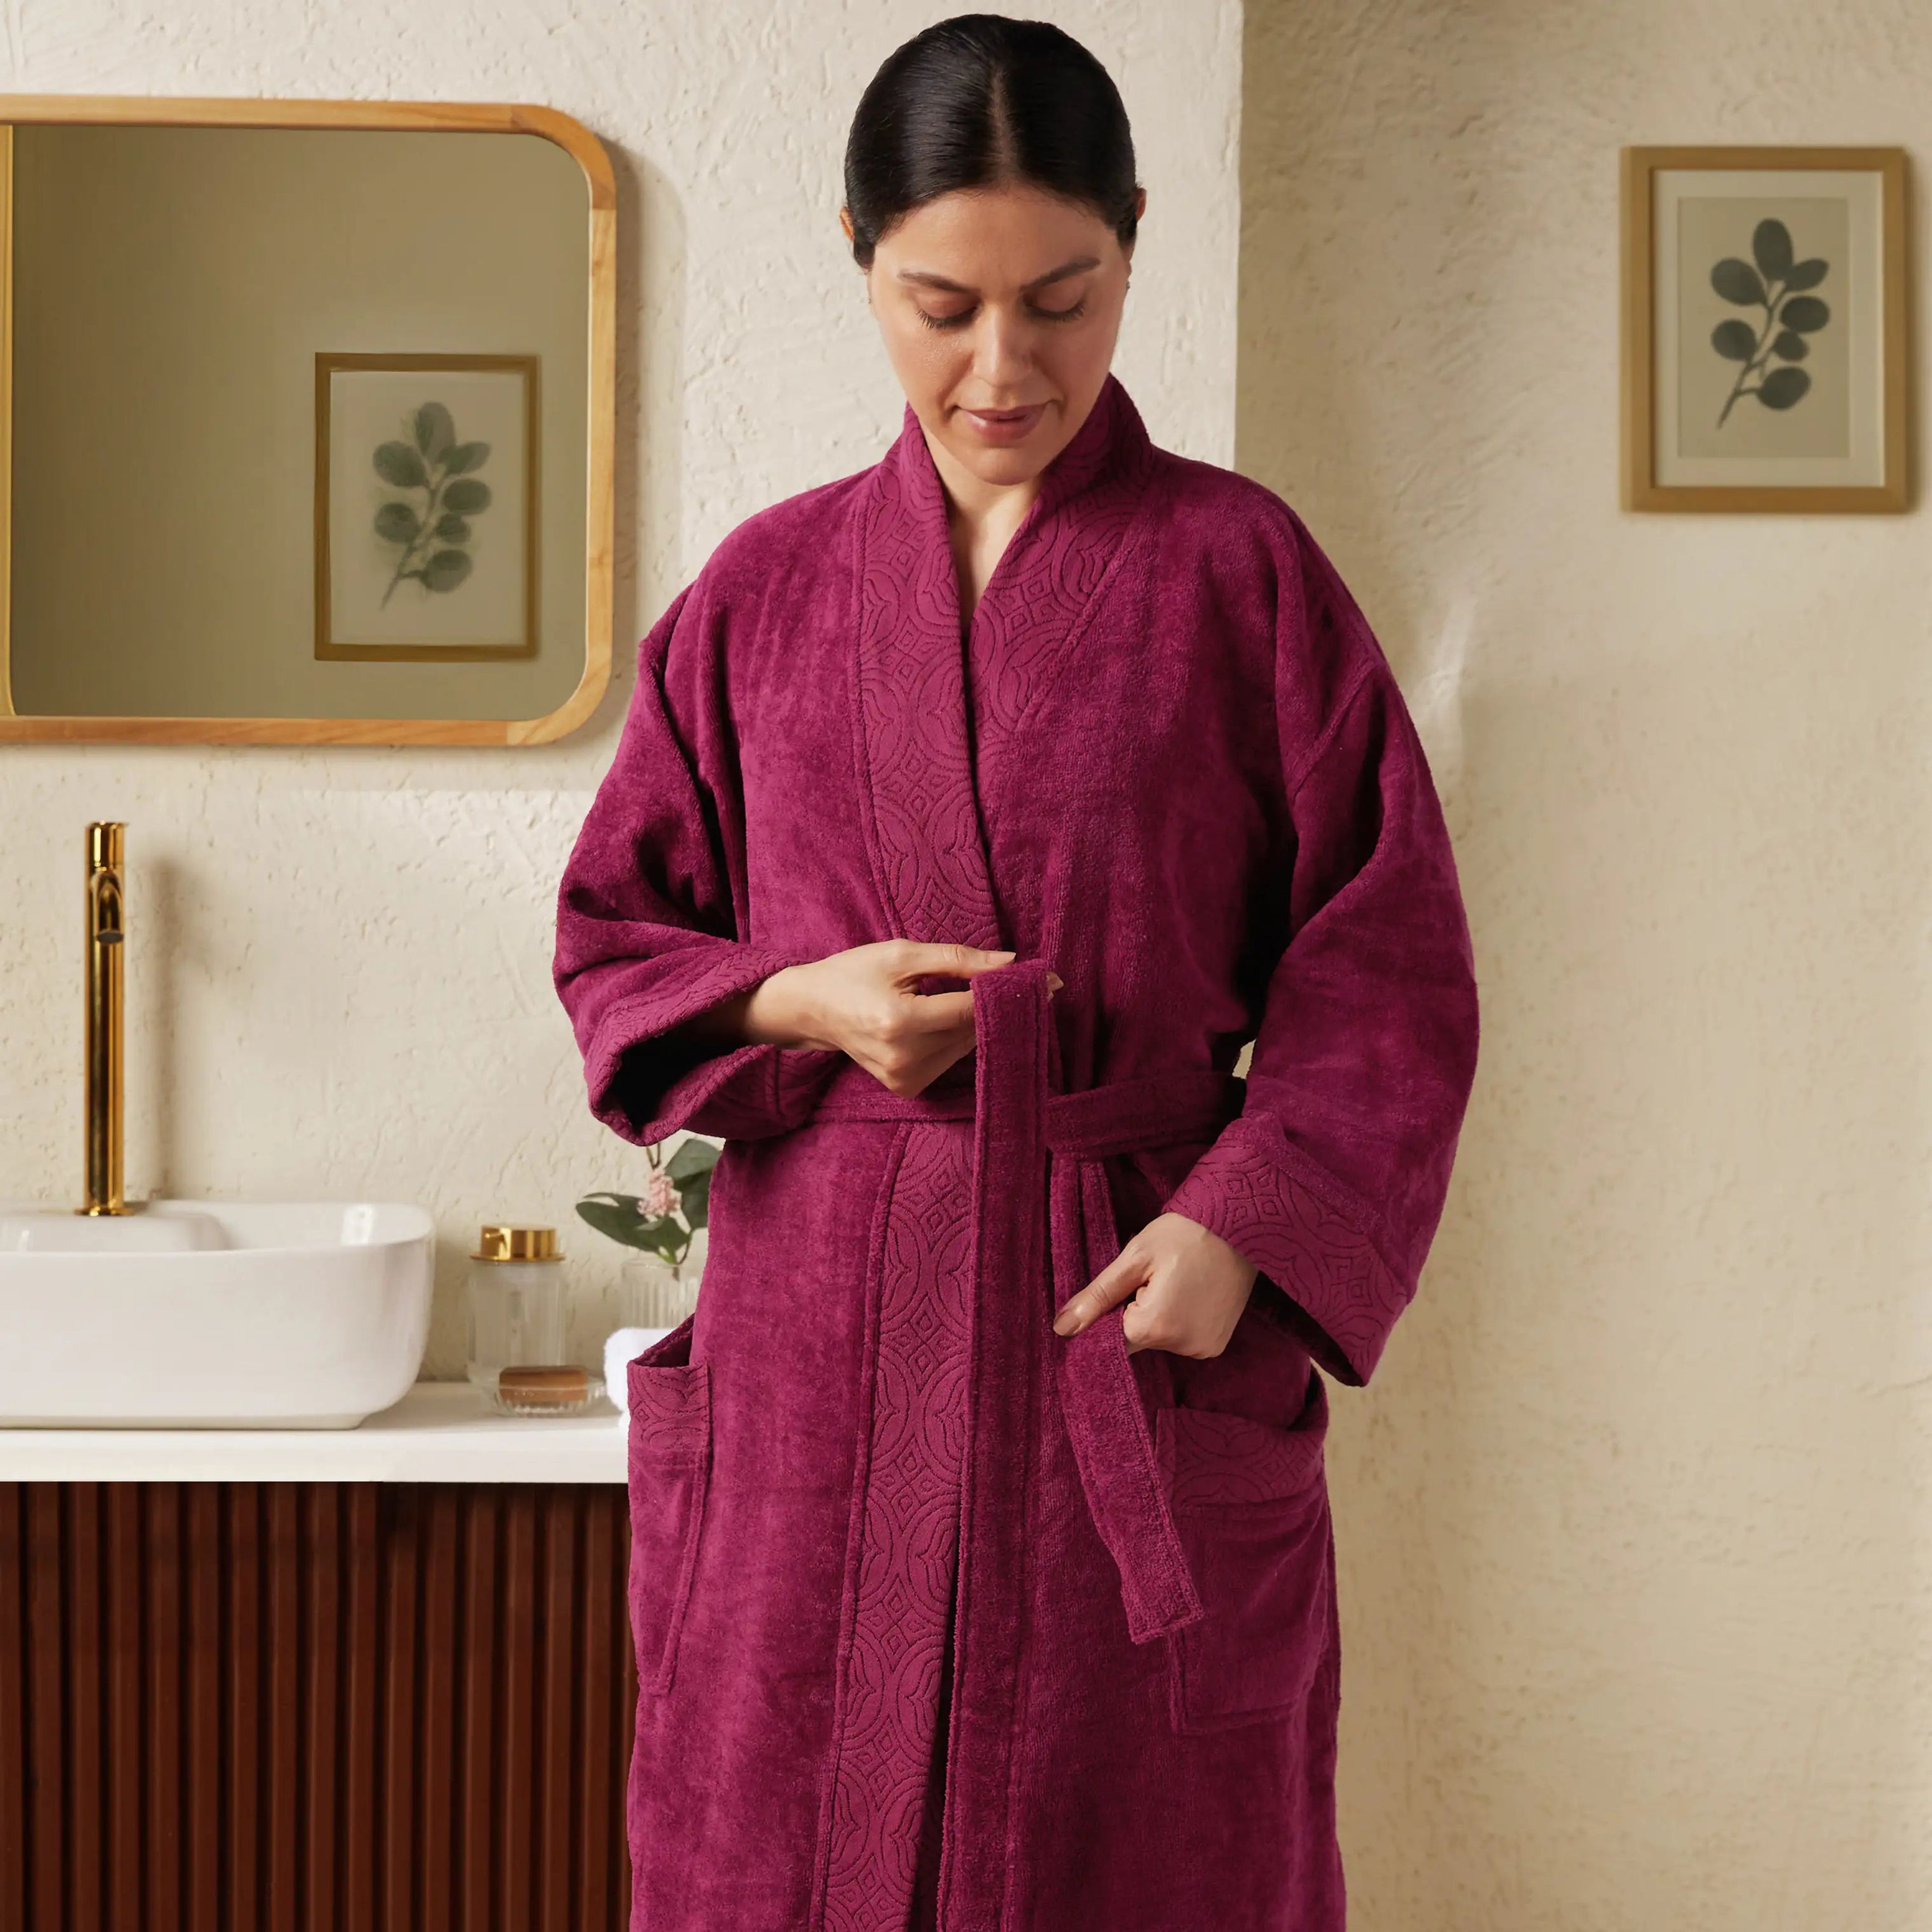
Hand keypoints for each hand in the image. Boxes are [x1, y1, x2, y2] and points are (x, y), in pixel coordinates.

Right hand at [731, 940, 1060, 1096]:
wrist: (812, 1010)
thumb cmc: (853, 973)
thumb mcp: (901, 954)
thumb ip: (957, 959)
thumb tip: (1010, 963)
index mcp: (899, 1021)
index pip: (971, 1008)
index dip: (1011, 992)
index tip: (1049, 978)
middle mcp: (904, 1058)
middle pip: (974, 1030)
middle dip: (1002, 1004)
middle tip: (1030, 980)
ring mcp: (905, 1080)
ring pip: (967, 1046)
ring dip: (981, 1020)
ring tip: (984, 993)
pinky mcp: (907, 1088)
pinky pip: (951, 1058)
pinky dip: (959, 1036)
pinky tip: (952, 1016)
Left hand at [1051, 1212, 1257, 1356]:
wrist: (1241, 1225)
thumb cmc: (1185, 1233)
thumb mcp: (1134, 1258)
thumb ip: (1097, 1297)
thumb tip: (1061, 1328)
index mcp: (1155, 1327)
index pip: (1111, 1340)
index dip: (1109, 1314)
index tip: (1124, 1287)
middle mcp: (1182, 1347)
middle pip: (1137, 1339)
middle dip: (1135, 1311)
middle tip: (1154, 1277)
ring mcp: (1203, 1349)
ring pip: (1159, 1339)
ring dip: (1158, 1316)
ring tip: (1175, 1281)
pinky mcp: (1216, 1345)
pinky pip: (1182, 1339)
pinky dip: (1179, 1321)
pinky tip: (1190, 1292)